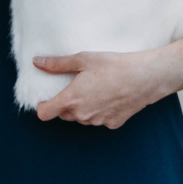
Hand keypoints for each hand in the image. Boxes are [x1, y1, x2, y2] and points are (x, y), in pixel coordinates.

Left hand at [34, 49, 178, 128]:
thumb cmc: (113, 66)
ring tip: (93, 90)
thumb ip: (57, 64)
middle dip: (64, 104)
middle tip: (74, 88)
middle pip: (63, 115)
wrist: (146, 77)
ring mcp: (99, 121)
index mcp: (71, 100)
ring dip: (82, 109)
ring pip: (81, 119)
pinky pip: (99, 120)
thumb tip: (36, 62)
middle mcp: (83, 115)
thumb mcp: (82, 59)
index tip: (47, 98)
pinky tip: (108, 98)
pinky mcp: (114, 124)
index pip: (44, 114)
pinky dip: (99, 112)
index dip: (42, 106)